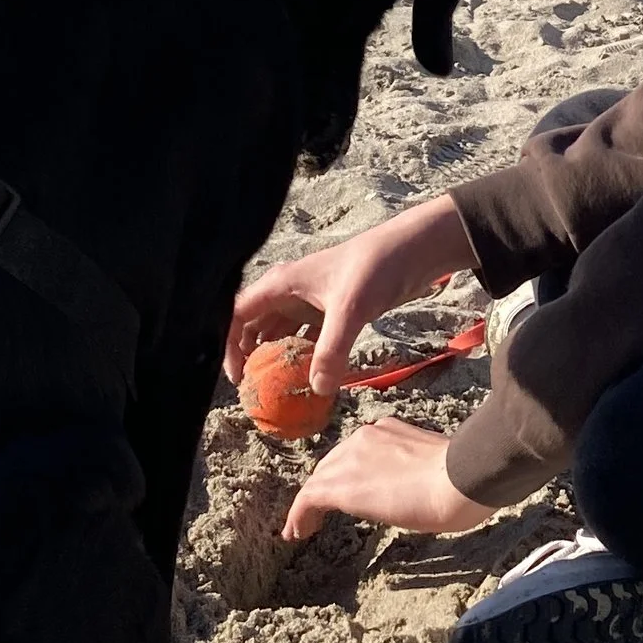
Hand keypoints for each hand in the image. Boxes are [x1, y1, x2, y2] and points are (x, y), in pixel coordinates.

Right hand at [228, 192, 475, 398]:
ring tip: (276, 391)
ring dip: (277, 360)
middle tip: (255, 391)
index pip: (237, 315)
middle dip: (250, 357)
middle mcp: (288, 293)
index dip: (229, 345)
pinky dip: (304, 359)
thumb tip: (318, 390)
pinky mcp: (330, 312)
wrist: (412, 251)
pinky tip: (309, 381)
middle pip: (255, 327)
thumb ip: (331, 350)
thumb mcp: (350, 309)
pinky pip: (307, 340)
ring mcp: (309, 302)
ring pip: (281, 335)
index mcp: (281, 284)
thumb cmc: (375, 268)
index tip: (238, 378)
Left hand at [282, 419, 497, 545]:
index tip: (348, 492)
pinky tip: (296, 533)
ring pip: (318, 481)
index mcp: (388, 431)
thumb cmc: (464, 478)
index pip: (355, 453)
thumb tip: (418, 485)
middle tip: (319, 513)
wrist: (460, 479)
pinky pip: (309, 499)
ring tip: (303, 528)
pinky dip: (298, 516)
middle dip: (323, 487)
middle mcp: (365, 437)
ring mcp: (350, 459)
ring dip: (309, 505)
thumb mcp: (436, 466)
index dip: (344, 473)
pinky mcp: (341, 486)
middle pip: (331, 464)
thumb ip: (417, 469)